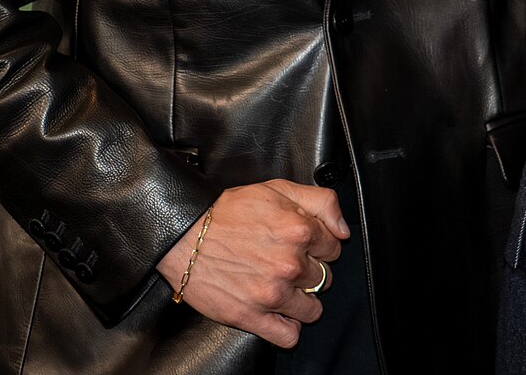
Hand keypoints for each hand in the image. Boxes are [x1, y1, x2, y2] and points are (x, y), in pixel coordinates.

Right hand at [156, 179, 347, 346]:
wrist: (183, 236)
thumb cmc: (226, 213)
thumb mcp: (277, 189)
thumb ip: (320, 202)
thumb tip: (342, 229)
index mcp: (298, 231)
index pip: (334, 248)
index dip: (320, 246)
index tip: (304, 246)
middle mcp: (289, 264)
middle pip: (324, 278)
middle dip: (309, 272)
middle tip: (286, 263)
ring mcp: (272, 293)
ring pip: (312, 309)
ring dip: (301, 301)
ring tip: (281, 288)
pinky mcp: (252, 317)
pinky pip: (289, 336)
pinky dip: (288, 328)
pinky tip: (277, 313)